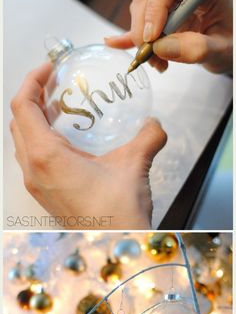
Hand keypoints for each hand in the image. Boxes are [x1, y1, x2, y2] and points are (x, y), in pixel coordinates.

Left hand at [10, 64, 166, 228]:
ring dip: (34, 119)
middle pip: (18, 121)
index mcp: (46, 156)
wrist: (115, 244)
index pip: (22, 107)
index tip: (49, 68)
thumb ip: (147, 135)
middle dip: (32, 97)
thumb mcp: (134, 163)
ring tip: (59, 106)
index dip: (31, 81)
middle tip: (54, 83)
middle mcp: (34, 169)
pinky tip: (68, 137)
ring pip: (23, 141)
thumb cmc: (116, 212)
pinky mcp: (45, 194)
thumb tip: (153, 123)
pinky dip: (41, 139)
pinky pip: (32, 157)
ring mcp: (37, 184)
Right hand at [106, 0, 232, 74]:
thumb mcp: (222, 50)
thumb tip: (161, 48)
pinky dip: (129, 35)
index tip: (152, 39)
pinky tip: (115, 43)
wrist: (228, 45)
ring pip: (139, 7)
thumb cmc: (230, 42)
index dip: (153, 7)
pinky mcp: (159, 9)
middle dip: (144, 30)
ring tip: (159, 63)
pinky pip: (138, 18)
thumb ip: (197, 48)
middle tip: (155, 60)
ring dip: (142, 39)